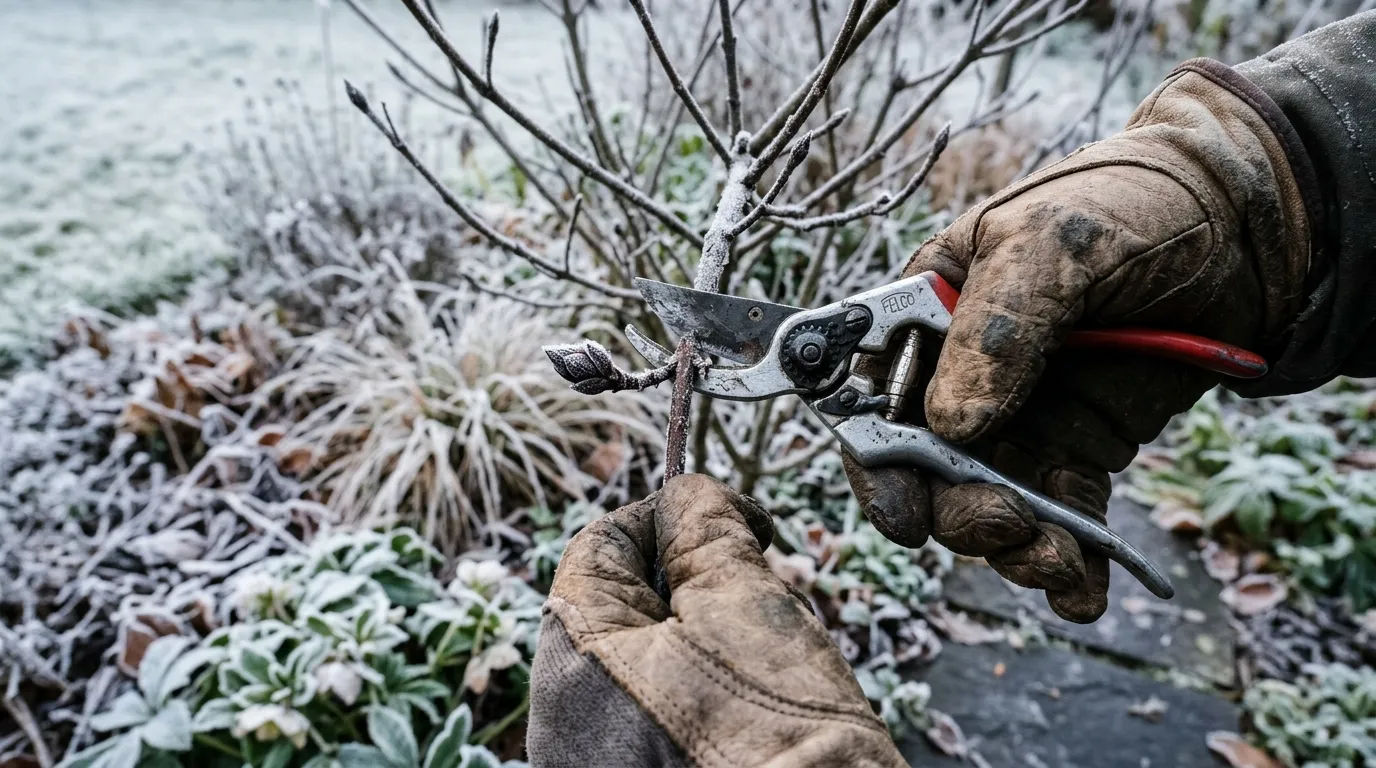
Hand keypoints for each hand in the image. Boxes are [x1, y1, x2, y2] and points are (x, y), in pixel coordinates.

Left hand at [526, 475, 905, 767]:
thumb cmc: (784, 732)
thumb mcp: (746, 602)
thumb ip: (705, 529)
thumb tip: (686, 494)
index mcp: (574, 659)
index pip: (599, 548)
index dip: (663, 518)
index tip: (725, 516)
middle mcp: (562, 720)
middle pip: (620, 607)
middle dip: (689, 585)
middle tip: (757, 591)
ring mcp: (594, 760)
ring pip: (642, 661)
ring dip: (699, 640)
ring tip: (763, 663)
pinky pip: (654, 715)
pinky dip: (699, 694)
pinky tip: (752, 709)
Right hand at [845, 62, 1310, 622]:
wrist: (1243, 227)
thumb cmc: (1128, 205)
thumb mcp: (1051, 243)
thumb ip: (996, 328)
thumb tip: (951, 425)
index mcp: (926, 313)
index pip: (872, 393)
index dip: (872, 455)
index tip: (899, 506)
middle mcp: (959, 376)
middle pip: (924, 467)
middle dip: (951, 511)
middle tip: (1001, 521)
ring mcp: (1020, 419)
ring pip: (987, 504)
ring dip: (1009, 546)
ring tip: (1053, 560)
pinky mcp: (1079, 452)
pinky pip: (1059, 519)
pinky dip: (1067, 564)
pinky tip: (1082, 591)